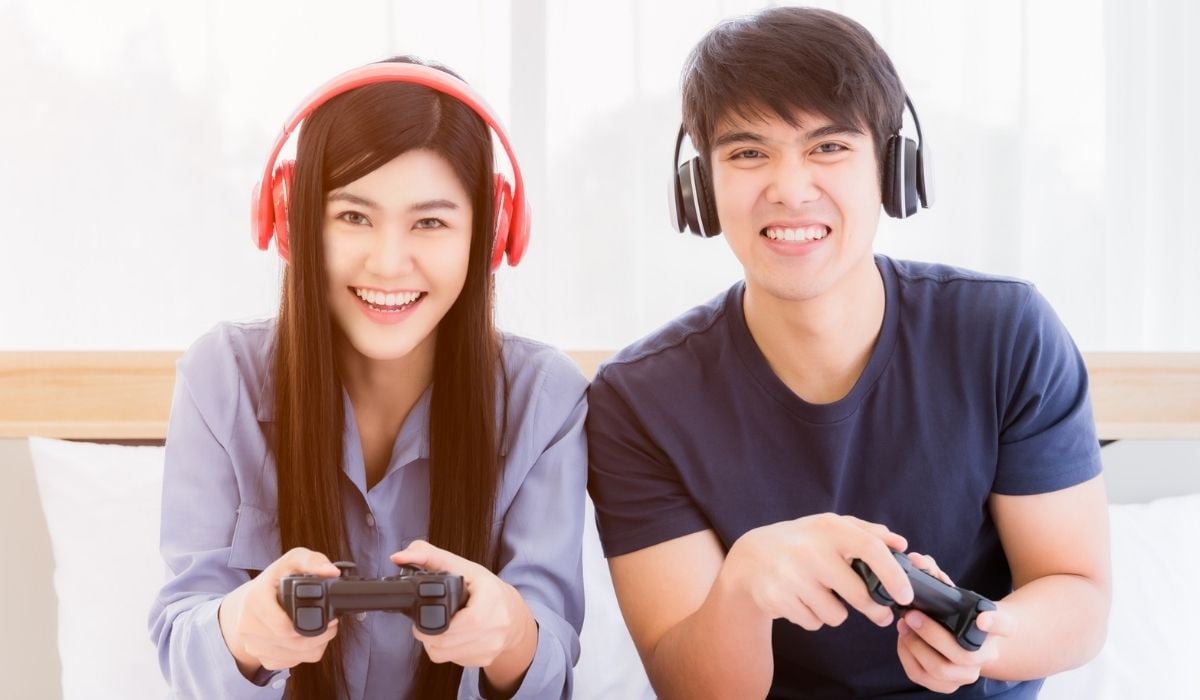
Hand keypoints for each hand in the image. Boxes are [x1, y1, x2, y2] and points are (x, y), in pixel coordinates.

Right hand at [218, 547, 341, 676]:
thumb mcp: (292, 562)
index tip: (329, 617)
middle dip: (319, 635)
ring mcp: (254, 645)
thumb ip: (313, 562)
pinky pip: (292, 663)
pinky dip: (305, 653)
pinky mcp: (262, 658)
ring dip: (315, 645)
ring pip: (296, 655)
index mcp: (255, 600)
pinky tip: (306, 639)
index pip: (283, 627)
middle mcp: (249, 626)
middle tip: (331, 623)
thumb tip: (332, 572)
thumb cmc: (274, 581)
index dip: (312, 625)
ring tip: (321, 629)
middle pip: (293, 643)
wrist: (247, 604)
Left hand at [391, 540, 536, 686]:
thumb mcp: (464, 567)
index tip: (422, 618)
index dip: (429, 625)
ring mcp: (488, 649)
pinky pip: (453, 661)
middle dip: (427, 634)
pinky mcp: (483, 661)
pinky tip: (453, 637)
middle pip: (442, 643)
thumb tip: (398, 557)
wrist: (515, 618)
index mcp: (487, 604)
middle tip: (426, 622)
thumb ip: (429, 557)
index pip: (450, 626)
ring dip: (434, 643)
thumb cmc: (489, 591)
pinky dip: (447, 651)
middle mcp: (492, 630)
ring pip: (443, 654)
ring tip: (440, 627)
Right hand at [722, 513, 912, 630]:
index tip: (906, 595)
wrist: (750, 559)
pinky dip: (813, 617)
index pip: (870, 549)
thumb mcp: (828, 527)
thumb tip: (901, 545)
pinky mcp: (778, 599)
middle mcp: (810, 550)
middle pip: (858, 594)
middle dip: (874, 609)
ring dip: (835, 611)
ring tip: (820, 595)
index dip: (893, 574)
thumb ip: (866, 532)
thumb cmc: (801, 542)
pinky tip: (801, 600)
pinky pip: (815, 622)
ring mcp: (792, 576)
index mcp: (828, 528)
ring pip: (836, 615)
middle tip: (880, 614)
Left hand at [895, 552, 1015, 693]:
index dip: (994, 622)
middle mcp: (987, 655)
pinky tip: (903, 640)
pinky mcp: (949, 684)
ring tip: (904, 626)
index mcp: (996, 628)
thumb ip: (938, 576)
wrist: (969, 641)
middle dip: (932, 635)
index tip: (982, 617)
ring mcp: (968, 674)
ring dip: (916, 647)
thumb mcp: (956, 594)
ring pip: (942, 670)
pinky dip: (908, 658)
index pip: (1004, 626)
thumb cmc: (962, 614)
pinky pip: (925, 678)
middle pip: (963, 655)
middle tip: (911, 615)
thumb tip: (917, 559)